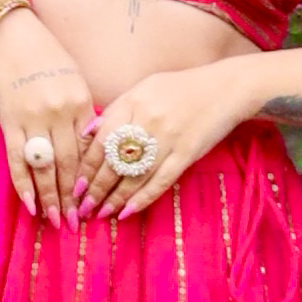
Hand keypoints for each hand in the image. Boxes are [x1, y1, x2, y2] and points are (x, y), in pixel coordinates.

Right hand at [0, 5, 93, 220]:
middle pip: (70, 165)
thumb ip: (84, 113)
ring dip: (51, 198)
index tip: (97, 202)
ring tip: (58, 222)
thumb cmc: (47, 56)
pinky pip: (17, 160)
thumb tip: (93, 146)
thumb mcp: (75, 79)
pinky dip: (23, 184)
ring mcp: (33, 118)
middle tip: (78, 224)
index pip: (90, 151)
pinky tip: (30, 204)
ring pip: (45, 167)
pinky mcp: (10, 121)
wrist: (10, 35)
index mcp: (81, 102)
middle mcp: (60, 113)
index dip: (93, 180)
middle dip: (74, 198)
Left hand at [74, 58, 255, 219]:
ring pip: (135, 176)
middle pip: (115, 162)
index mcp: (133, 103)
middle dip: (96, 189)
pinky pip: (161, 181)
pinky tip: (128, 211)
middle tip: (82, 207)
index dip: (86, 167)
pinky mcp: (186, 154)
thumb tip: (88, 134)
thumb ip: (116, 110)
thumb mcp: (143, 89)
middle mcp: (147, 122)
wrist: (224, 88)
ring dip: (115, 198)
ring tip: (101, 213)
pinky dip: (143, 198)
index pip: (101, 141)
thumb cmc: (180, 88)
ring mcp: (168, 139)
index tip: (76, 185)